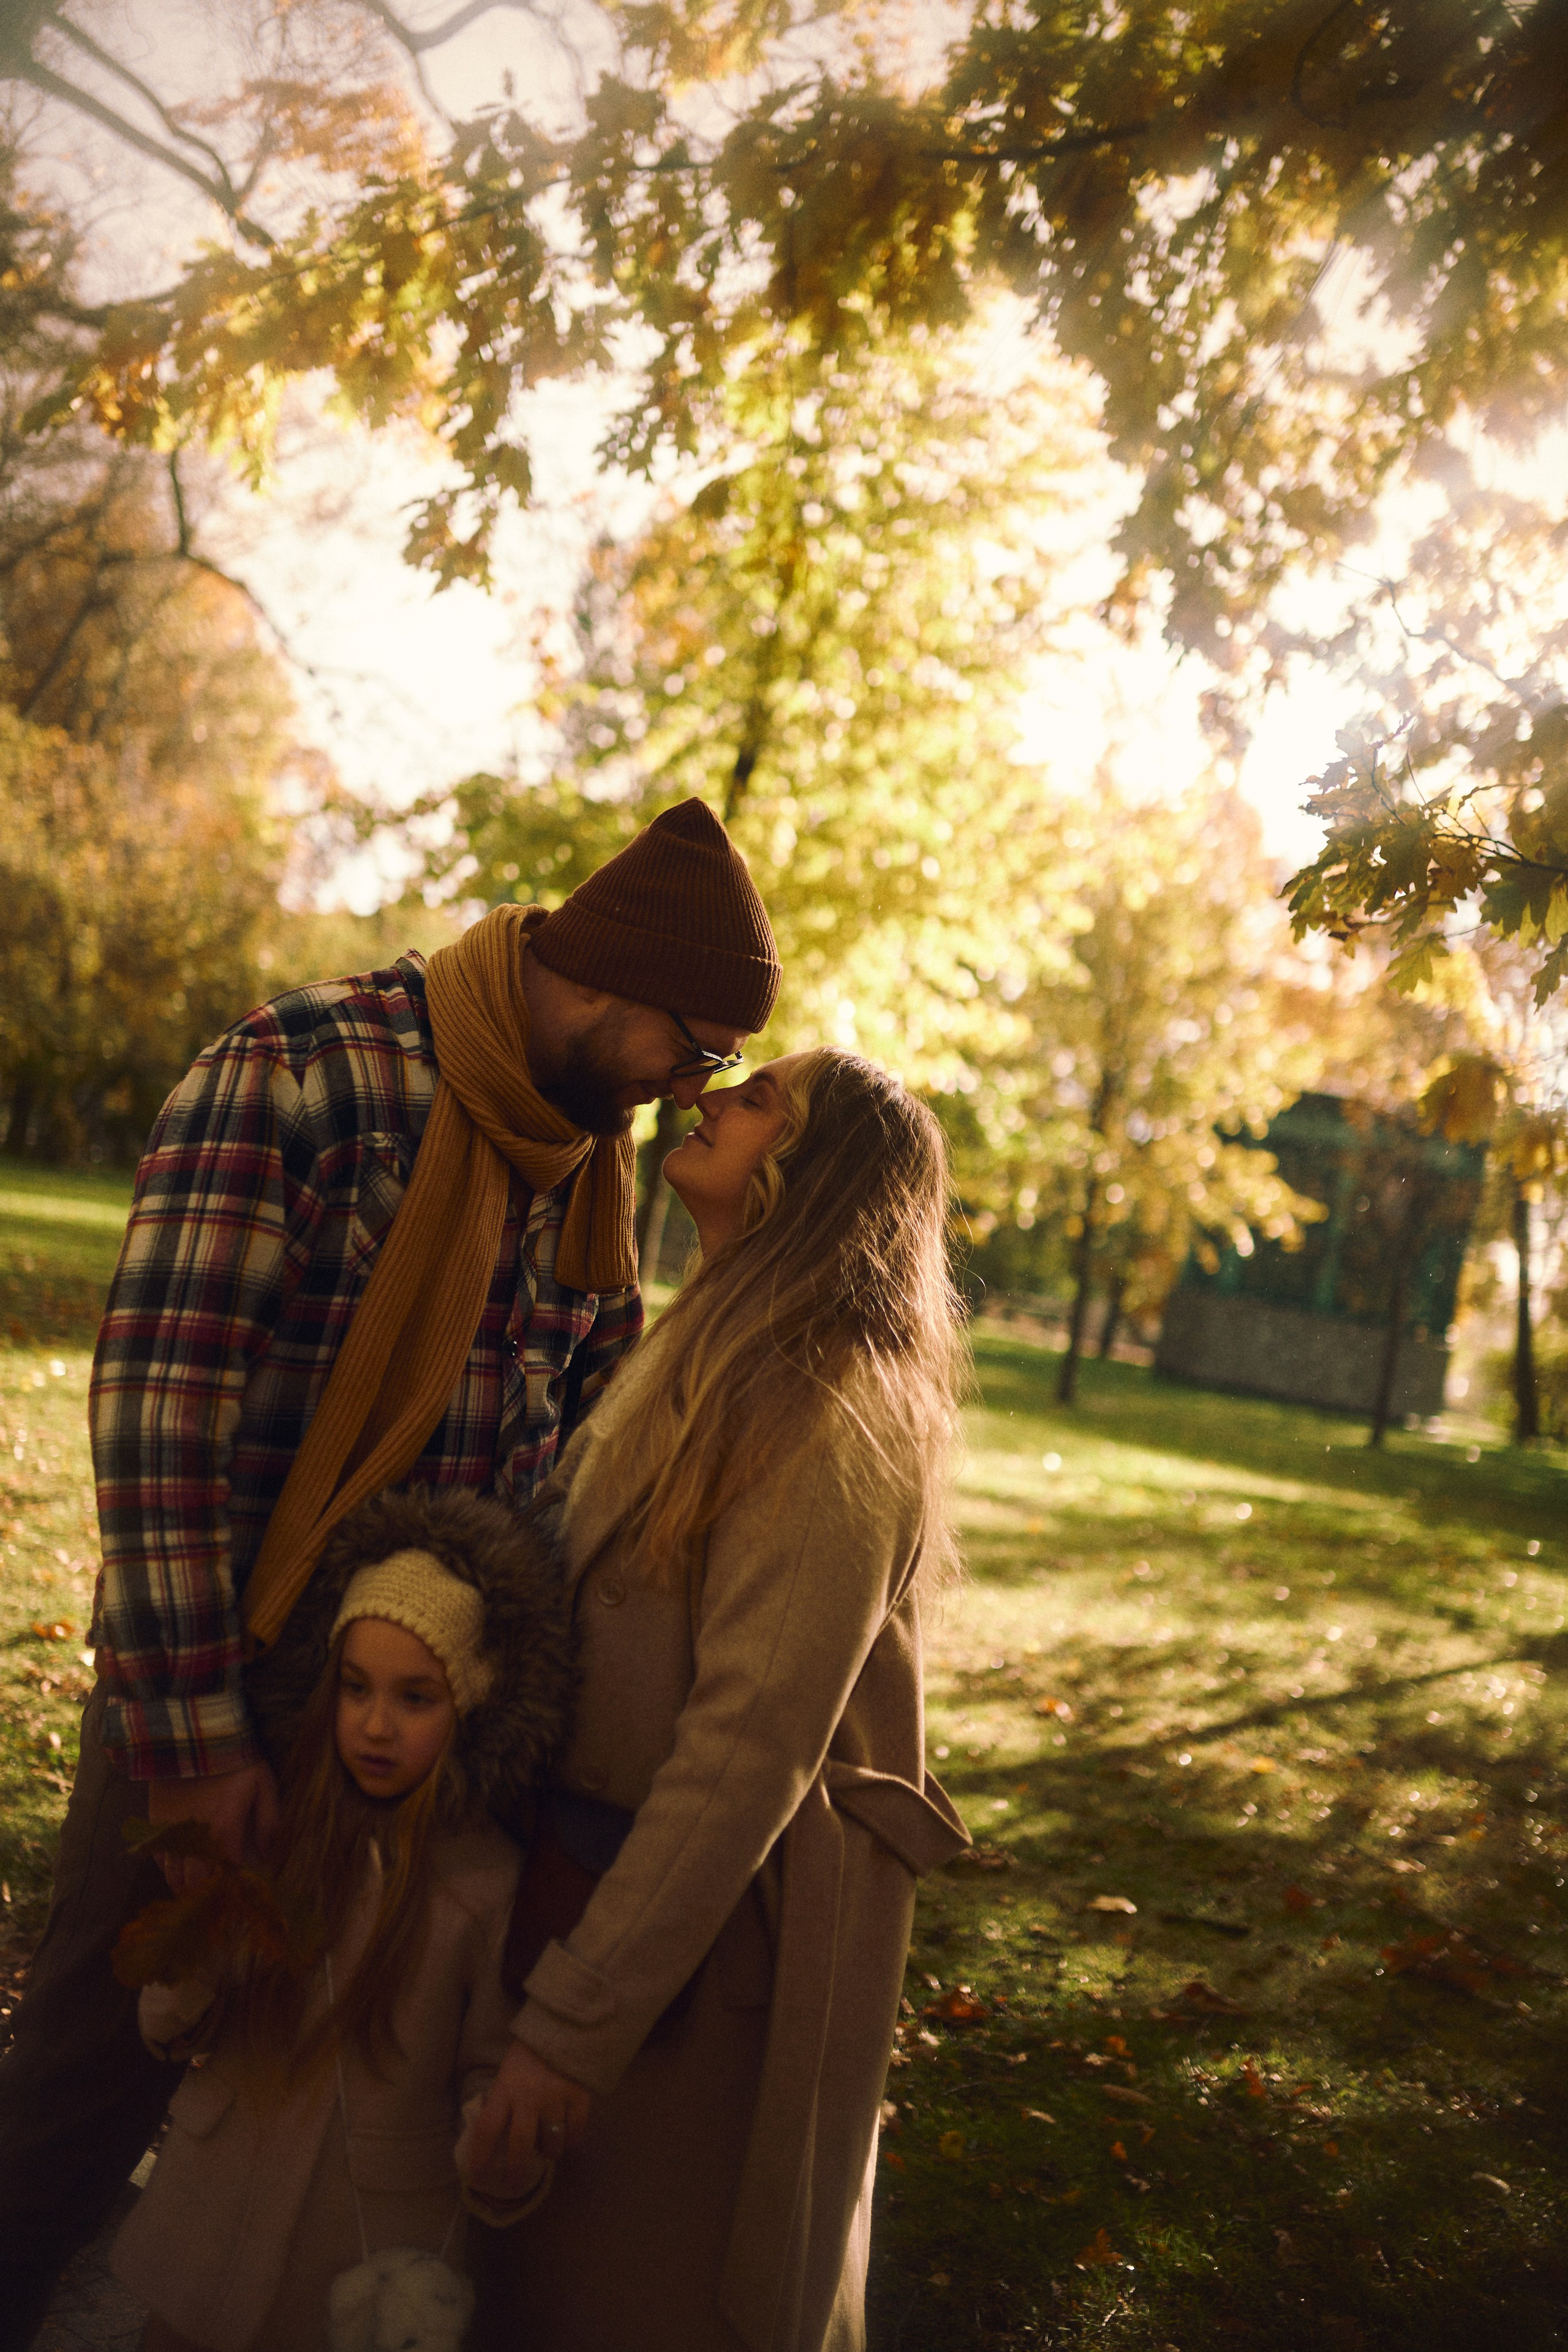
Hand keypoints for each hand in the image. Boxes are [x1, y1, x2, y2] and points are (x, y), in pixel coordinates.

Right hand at [146, 1761, 280, 1891]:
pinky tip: (182, 1859)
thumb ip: (269, 1822)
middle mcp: (194, 1839)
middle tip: (216, 1889)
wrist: (193, 1733)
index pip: (227, 1876)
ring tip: (198, 1880)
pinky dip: (170, 1865)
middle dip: (206, 1891)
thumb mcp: (263, 1784)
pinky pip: (159, 1858)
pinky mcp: (154, 1822)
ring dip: (186, 1883)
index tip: (237, 1887)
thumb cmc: (235, 1758)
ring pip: (173, 1877)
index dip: (232, 1885)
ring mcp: (171, 1832)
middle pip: (196, 1884)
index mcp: (224, 1832)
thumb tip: (270, 1856)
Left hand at [461, 2037, 590, 2201]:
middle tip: (515, 2185)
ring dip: (549, 2151)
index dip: (482, 2157)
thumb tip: (497, 2137)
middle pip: (520, 2144)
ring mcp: (555, 2098)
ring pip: (551, 2142)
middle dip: (516, 2170)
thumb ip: (504, 2101)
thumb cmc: (530, 2054)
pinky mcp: (578, 2097)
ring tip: (548, 2151)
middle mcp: (528, 2098)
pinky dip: (571, 2140)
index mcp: (505, 2090)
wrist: (565, 2027)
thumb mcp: (508, 2073)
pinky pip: (575, 2131)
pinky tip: (567, 2139)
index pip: (487, 2129)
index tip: (478, 2177)